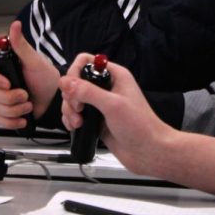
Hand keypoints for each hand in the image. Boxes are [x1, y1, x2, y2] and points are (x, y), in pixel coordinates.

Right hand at [0, 20, 60, 128]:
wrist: (55, 99)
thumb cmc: (46, 77)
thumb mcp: (34, 60)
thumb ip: (21, 45)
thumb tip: (15, 25)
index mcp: (4, 66)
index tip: (7, 83)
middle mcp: (0, 81)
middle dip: (10, 97)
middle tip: (25, 94)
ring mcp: (1, 97)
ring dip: (14, 109)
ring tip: (28, 104)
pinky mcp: (5, 112)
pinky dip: (12, 121)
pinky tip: (23, 117)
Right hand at [60, 55, 174, 176]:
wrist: (148, 152)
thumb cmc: (140, 126)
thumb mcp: (112, 105)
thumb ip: (87, 91)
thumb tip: (66, 81)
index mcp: (115, 76)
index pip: (86, 62)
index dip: (75, 73)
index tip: (72, 89)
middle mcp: (107, 87)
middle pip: (76, 81)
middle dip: (71, 96)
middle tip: (78, 108)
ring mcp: (101, 104)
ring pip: (74, 99)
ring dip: (70, 110)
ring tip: (78, 122)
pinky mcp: (96, 119)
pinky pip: (76, 114)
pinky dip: (71, 119)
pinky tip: (75, 126)